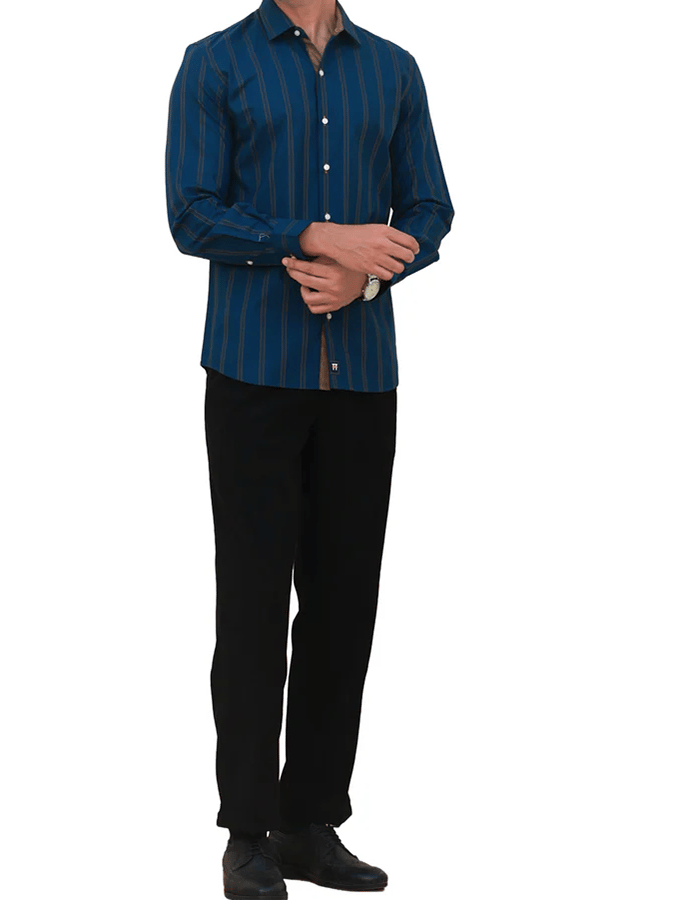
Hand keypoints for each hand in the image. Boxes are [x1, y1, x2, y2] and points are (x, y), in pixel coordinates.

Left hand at [281, 255, 367, 313]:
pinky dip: (309, 301)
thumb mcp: (335, 258)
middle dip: (294, 273)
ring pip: (307, 298)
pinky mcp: (334, 306)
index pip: (308, 268)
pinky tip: (311, 292)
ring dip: (302, 289)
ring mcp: (333, 299)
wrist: (364, 281)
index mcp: (334, 273)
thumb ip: (318, 258)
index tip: (286, 261)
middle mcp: (333, 287)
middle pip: (305, 281)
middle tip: (290, 269)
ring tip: (305, 283)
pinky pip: (314, 308)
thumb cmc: (348, 267)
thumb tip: (298, 256)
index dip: (294, 264)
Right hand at [298, 222, 419, 280]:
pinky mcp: (369, 267)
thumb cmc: (355, 234)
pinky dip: (388, 274)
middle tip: (406, 259)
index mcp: (385, 231)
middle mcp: (382, 243)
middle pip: (407, 255)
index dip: (415, 247)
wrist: (337, 240)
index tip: (414, 250)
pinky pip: (387, 275)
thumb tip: (405, 244)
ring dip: (398, 267)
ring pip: (399, 267)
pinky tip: (384, 270)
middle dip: (409, 258)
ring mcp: (376, 256)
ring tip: (394, 265)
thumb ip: (389, 235)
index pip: (410, 241)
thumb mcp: (375, 228)